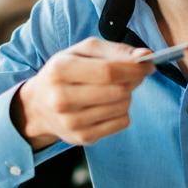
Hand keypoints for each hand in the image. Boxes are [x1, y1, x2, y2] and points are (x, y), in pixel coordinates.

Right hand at [11, 37, 154, 148]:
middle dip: (134, 80)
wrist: (38, 105)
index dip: (134, 68)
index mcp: (60, 70)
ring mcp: (71, 122)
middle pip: (118, 91)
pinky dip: (123, 111)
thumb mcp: (84, 51)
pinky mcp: (82, 138)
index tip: (148, 64)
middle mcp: (61, 99)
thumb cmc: (67, 71)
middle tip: (134, 75)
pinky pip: (121, 123)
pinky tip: (110, 104)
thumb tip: (145, 55)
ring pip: (122, 107)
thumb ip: (116, 50)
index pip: (109, 71)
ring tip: (116, 89)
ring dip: (128, 95)